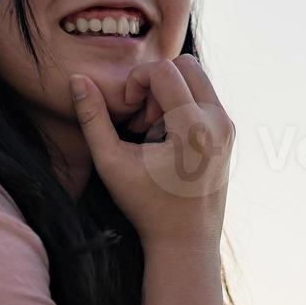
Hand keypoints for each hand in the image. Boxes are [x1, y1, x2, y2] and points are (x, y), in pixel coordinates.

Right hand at [69, 54, 232, 249]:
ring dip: (169, 91)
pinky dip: (181, 103)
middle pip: (185, 64)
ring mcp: (228, 127)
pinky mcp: (228, 133)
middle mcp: (219, 121)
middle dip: (156, 81)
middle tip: (142, 119)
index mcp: (194, 127)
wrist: (185, 240)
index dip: (136, 81)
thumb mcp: (111, 163)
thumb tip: (77, 80)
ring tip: (153, 129)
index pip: (164, 70)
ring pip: (196, 78)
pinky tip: (166, 137)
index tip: (128, 113)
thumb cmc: (146, 206)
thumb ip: (92, 118)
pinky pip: (204, 96)